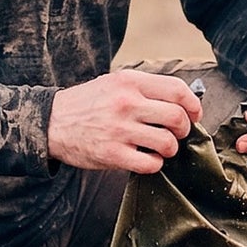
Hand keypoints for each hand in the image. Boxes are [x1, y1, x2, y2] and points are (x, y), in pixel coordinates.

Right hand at [48, 71, 201, 172]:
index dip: (194, 105)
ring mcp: (120, 130)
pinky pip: (151, 163)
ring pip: (167, 143)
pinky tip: (146, 158)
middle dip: (185, 129)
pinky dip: (155, 164)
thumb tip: (183, 100)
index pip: (177, 90)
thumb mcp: (115, 82)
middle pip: (177, 118)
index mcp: (130, 82)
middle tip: (178, 134)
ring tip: (161, 147)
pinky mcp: (112, 154)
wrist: (51, 122)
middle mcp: (126, 103)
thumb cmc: (88, 103)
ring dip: (170, 149)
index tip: (195, 114)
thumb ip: (145, 88)